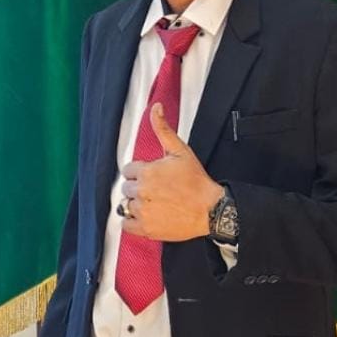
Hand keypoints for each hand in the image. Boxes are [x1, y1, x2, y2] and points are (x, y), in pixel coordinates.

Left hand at [122, 102, 224, 240]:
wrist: (210, 209)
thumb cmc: (196, 180)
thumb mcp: (180, 150)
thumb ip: (163, 129)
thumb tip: (155, 107)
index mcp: (146, 171)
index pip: (128, 170)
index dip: (141, 172)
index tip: (154, 177)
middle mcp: (141, 191)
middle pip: (126, 188)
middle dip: (138, 187)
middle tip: (157, 190)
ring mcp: (142, 212)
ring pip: (126, 205)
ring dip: (137, 204)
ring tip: (155, 204)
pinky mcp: (145, 229)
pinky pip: (126, 225)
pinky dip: (133, 222)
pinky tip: (147, 216)